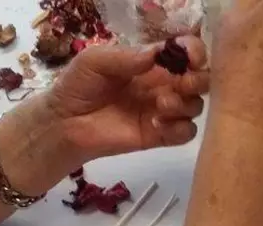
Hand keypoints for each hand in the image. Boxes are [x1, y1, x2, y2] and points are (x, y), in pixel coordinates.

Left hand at [45, 38, 209, 161]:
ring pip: (196, 106)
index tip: (191, 58)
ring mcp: (163, 112)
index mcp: (152, 63)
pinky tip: (156, 125)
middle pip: (200, 80)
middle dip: (199, 80)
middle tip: (183, 84)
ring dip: (186, 104)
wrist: (63, 123)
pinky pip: (186, 133)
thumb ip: (126, 57)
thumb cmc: (78, 86)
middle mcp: (163, 85)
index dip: (195, 52)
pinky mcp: (159, 136)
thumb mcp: (95, 60)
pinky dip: (180, 128)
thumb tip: (157, 55)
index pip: (185, 52)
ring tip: (160, 105)